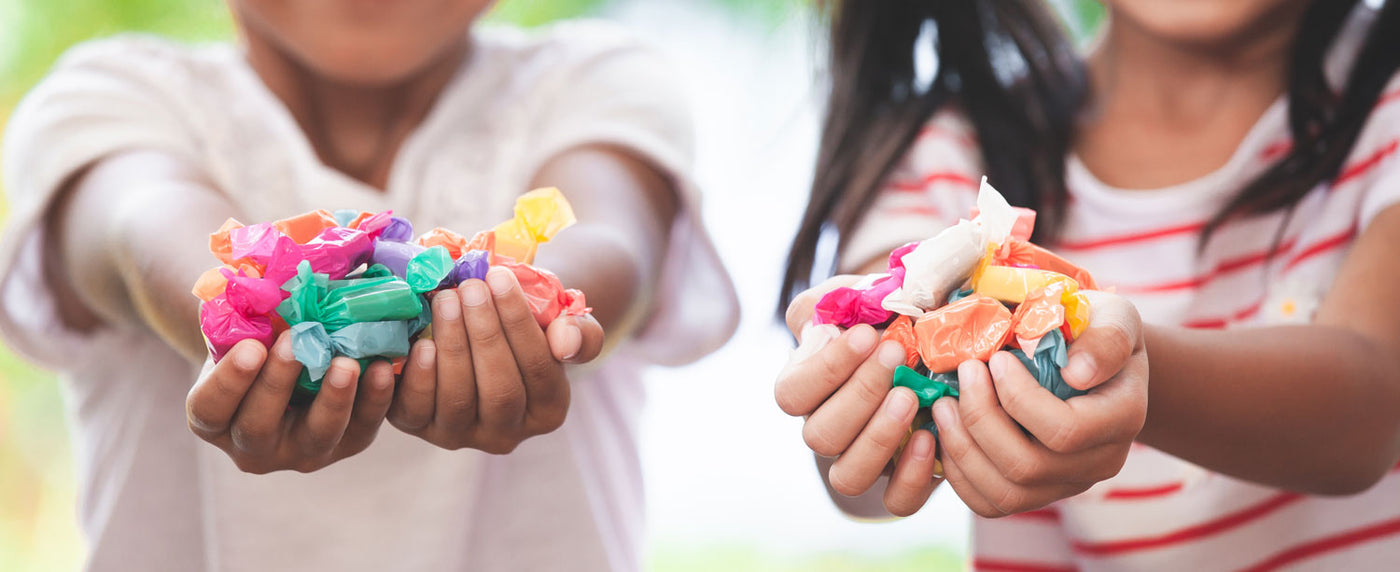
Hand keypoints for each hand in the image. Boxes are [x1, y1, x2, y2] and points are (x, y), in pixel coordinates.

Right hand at [186, 333, 396, 473]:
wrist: (300, 355)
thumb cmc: (262, 336)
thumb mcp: (244, 327)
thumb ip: (244, 313)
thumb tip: (261, 273)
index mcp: (215, 417)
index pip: (210, 408)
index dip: (228, 382)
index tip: (250, 347)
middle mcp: (254, 446)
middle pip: (258, 427)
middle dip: (277, 384)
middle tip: (295, 344)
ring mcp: (302, 451)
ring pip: (317, 435)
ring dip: (333, 399)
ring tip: (345, 363)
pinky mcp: (347, 443)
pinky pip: (363, 428)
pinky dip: (375, 400)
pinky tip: (383, 369)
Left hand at [387, 266, 603, 453]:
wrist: (480, 333)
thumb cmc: (527, 326)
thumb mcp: (559, 324)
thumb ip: (578, 333)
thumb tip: (566, 344)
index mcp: (548, 411)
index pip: (539, 371)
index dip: (520, 324)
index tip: (501, 278)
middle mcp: (507, 434)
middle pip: (500, 391)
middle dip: (485, 333)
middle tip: (471, 287)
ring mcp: (462, 434)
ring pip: (458, 400)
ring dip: (452, 345)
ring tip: (446, 299)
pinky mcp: (421, 427)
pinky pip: (418, 411)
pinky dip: (419, 377)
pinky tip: (422, 342)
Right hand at [776, 276, 944, 516]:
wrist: (925, 345)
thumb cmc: (882, 317)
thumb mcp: (855, 295)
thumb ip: (843, 295)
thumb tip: (859, 303)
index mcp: (804, 388)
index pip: (791, 394)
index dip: (824, 370)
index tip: (863, 334)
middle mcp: (824, 429)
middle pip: (819, 436)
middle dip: (860, 393)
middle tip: (896, 354)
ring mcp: (860, 459)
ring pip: (848, 475)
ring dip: (879, 436)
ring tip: (911, 396)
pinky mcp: (900, 481)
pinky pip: (896, 500)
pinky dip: (912, 474)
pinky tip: (931, 434)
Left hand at [931, 290, 1147, 516]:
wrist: (1092, 358)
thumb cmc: (1096, 330)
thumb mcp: (1113, 318)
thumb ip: (1105, 339)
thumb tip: (1077, 373)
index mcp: (1123, 419)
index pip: (1066, 430)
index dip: (1019, 398)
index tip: (996, 360)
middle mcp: (1100, 462)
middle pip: (1027, 466)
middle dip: (981, 419)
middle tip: (962, 374)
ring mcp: (1067, 483)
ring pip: (1005, 492)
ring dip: (962, 448)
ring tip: (943, 404)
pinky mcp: (1036, 492)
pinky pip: (989, 503)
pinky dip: (958, 473)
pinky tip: (946, 433)